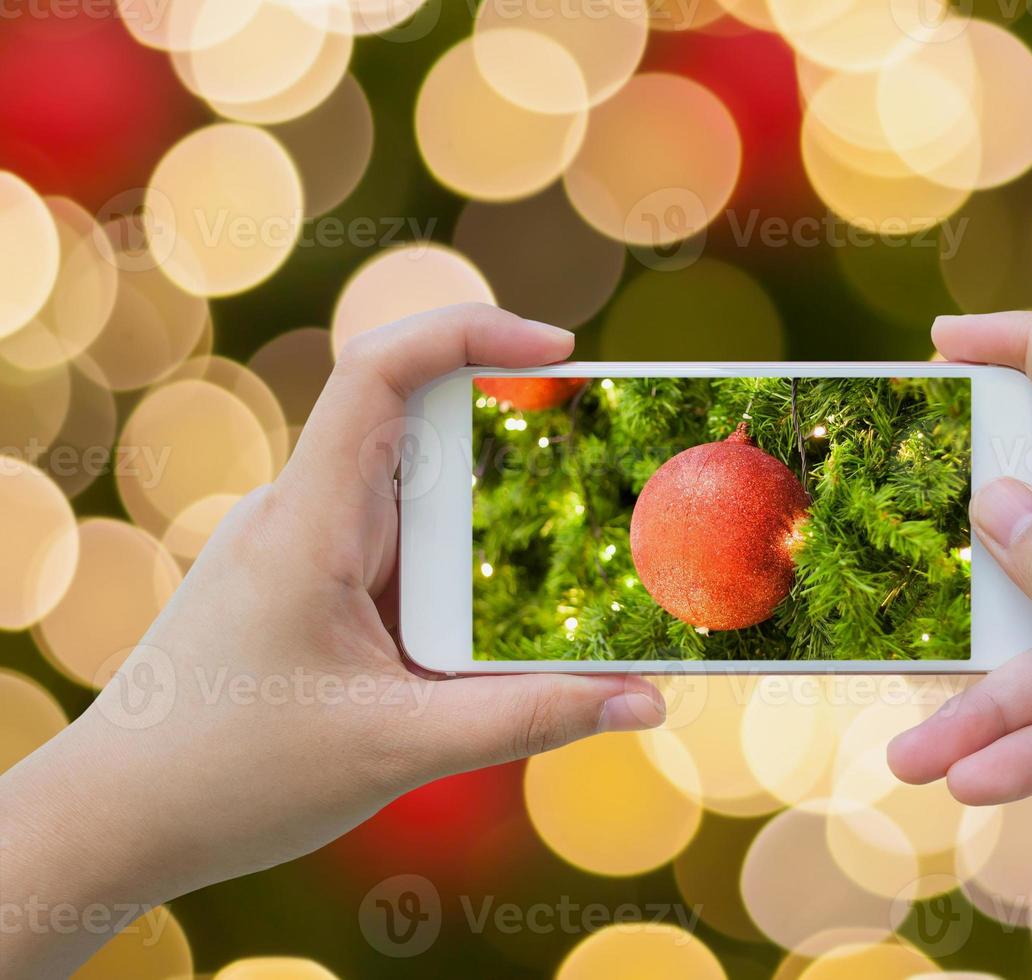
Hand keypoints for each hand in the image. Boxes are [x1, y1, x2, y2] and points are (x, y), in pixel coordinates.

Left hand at [0, 304, 664, 976]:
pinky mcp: (303, 589)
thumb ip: (529, 720)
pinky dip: (456, 571)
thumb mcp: (399, 749)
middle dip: (514, 439)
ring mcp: (297, 551)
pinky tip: (497, 625)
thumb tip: (645, 701)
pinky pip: (394, 551)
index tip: (558, 349)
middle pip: (417, 431)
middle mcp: (299, 517)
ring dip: (488, 522)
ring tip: (568, 564)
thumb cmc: (230, 780)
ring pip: (411, 500)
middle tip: (603, 466)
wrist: (114, 823)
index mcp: (308, 524)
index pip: (379, 375)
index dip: (467, 332)